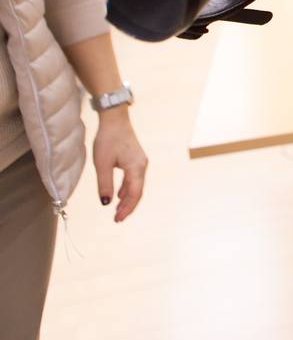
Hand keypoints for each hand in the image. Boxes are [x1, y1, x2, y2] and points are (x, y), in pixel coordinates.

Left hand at [92, 108, 147, 222]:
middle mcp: (142, 166)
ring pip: (136, 185)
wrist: (115, 119)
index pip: (135, 194)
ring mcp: (140, 161)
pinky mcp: (135, 158)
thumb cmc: (108, 140)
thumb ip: (105, 185)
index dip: (127, 208)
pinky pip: (133, 178)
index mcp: (136, 168)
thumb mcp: (102, 164)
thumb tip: (106, 203)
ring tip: (118, 210)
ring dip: (127, 198)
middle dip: (128, 206)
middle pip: (138, 191)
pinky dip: (127, 189)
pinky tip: (119, 194)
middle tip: (117, 219)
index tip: (118, 219)